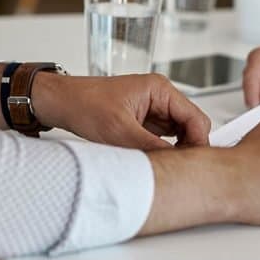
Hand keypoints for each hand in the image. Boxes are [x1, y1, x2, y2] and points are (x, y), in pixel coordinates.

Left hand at [33, 72, 210, 149]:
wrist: (62, 103)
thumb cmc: (85, 104)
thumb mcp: (120, 131)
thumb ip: (152, 148)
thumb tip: (176, 165)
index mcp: (160, 89)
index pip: (195, 118)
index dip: (198, 143)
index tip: (192, 165)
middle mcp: (161, 96)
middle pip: (191, 126)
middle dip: (187, 148)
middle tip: (177, 169)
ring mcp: (154, 108)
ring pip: (179, 134)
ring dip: (174, 151)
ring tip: (163, 166)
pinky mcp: (145, 120)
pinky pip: (164, 138)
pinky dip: (162, 150)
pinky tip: (154, 161)